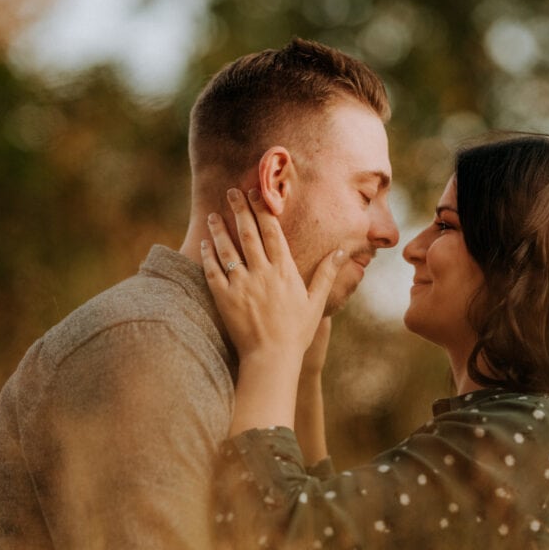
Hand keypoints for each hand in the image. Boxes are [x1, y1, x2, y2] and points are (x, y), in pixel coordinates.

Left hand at [202, 188, 344, 366]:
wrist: (272, 358)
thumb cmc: (297, 332)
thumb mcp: (316, 302)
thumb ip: (328, 273)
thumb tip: (343, 251)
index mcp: (284, 271)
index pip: (272, 232)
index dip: (263, 210)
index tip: (257, 192)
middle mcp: (262, 273)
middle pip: (248, 234)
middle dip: (240, 209)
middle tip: (232, 192)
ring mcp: (241, 285)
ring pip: (228, 249)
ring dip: (220, 229)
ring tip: (213, 214)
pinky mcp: (224, 298)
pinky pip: (213, 271)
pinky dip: (208, 256)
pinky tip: (205, 244)